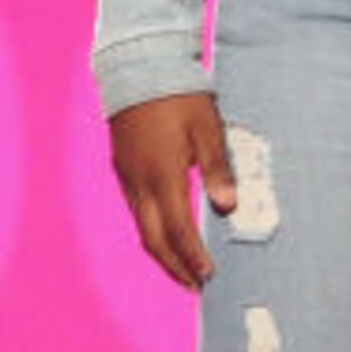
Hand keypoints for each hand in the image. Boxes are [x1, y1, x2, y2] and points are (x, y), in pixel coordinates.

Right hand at [109, 92, 235, 288]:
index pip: (177, 229)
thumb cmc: (179, 96)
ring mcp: (127, 174)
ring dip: (162, 250)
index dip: (193, 257)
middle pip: (153, 238)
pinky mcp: (122, 165)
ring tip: (183, 266)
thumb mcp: (207, 128)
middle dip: (174, 265)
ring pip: (141, 225)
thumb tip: (228, 207)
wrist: (137, 66)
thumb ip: (217, 169)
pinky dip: (151, 229)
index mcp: (162, 175)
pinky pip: (135, 208)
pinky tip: (164, 230)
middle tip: (195, 285)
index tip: (209, 277)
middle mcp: (139, 181)